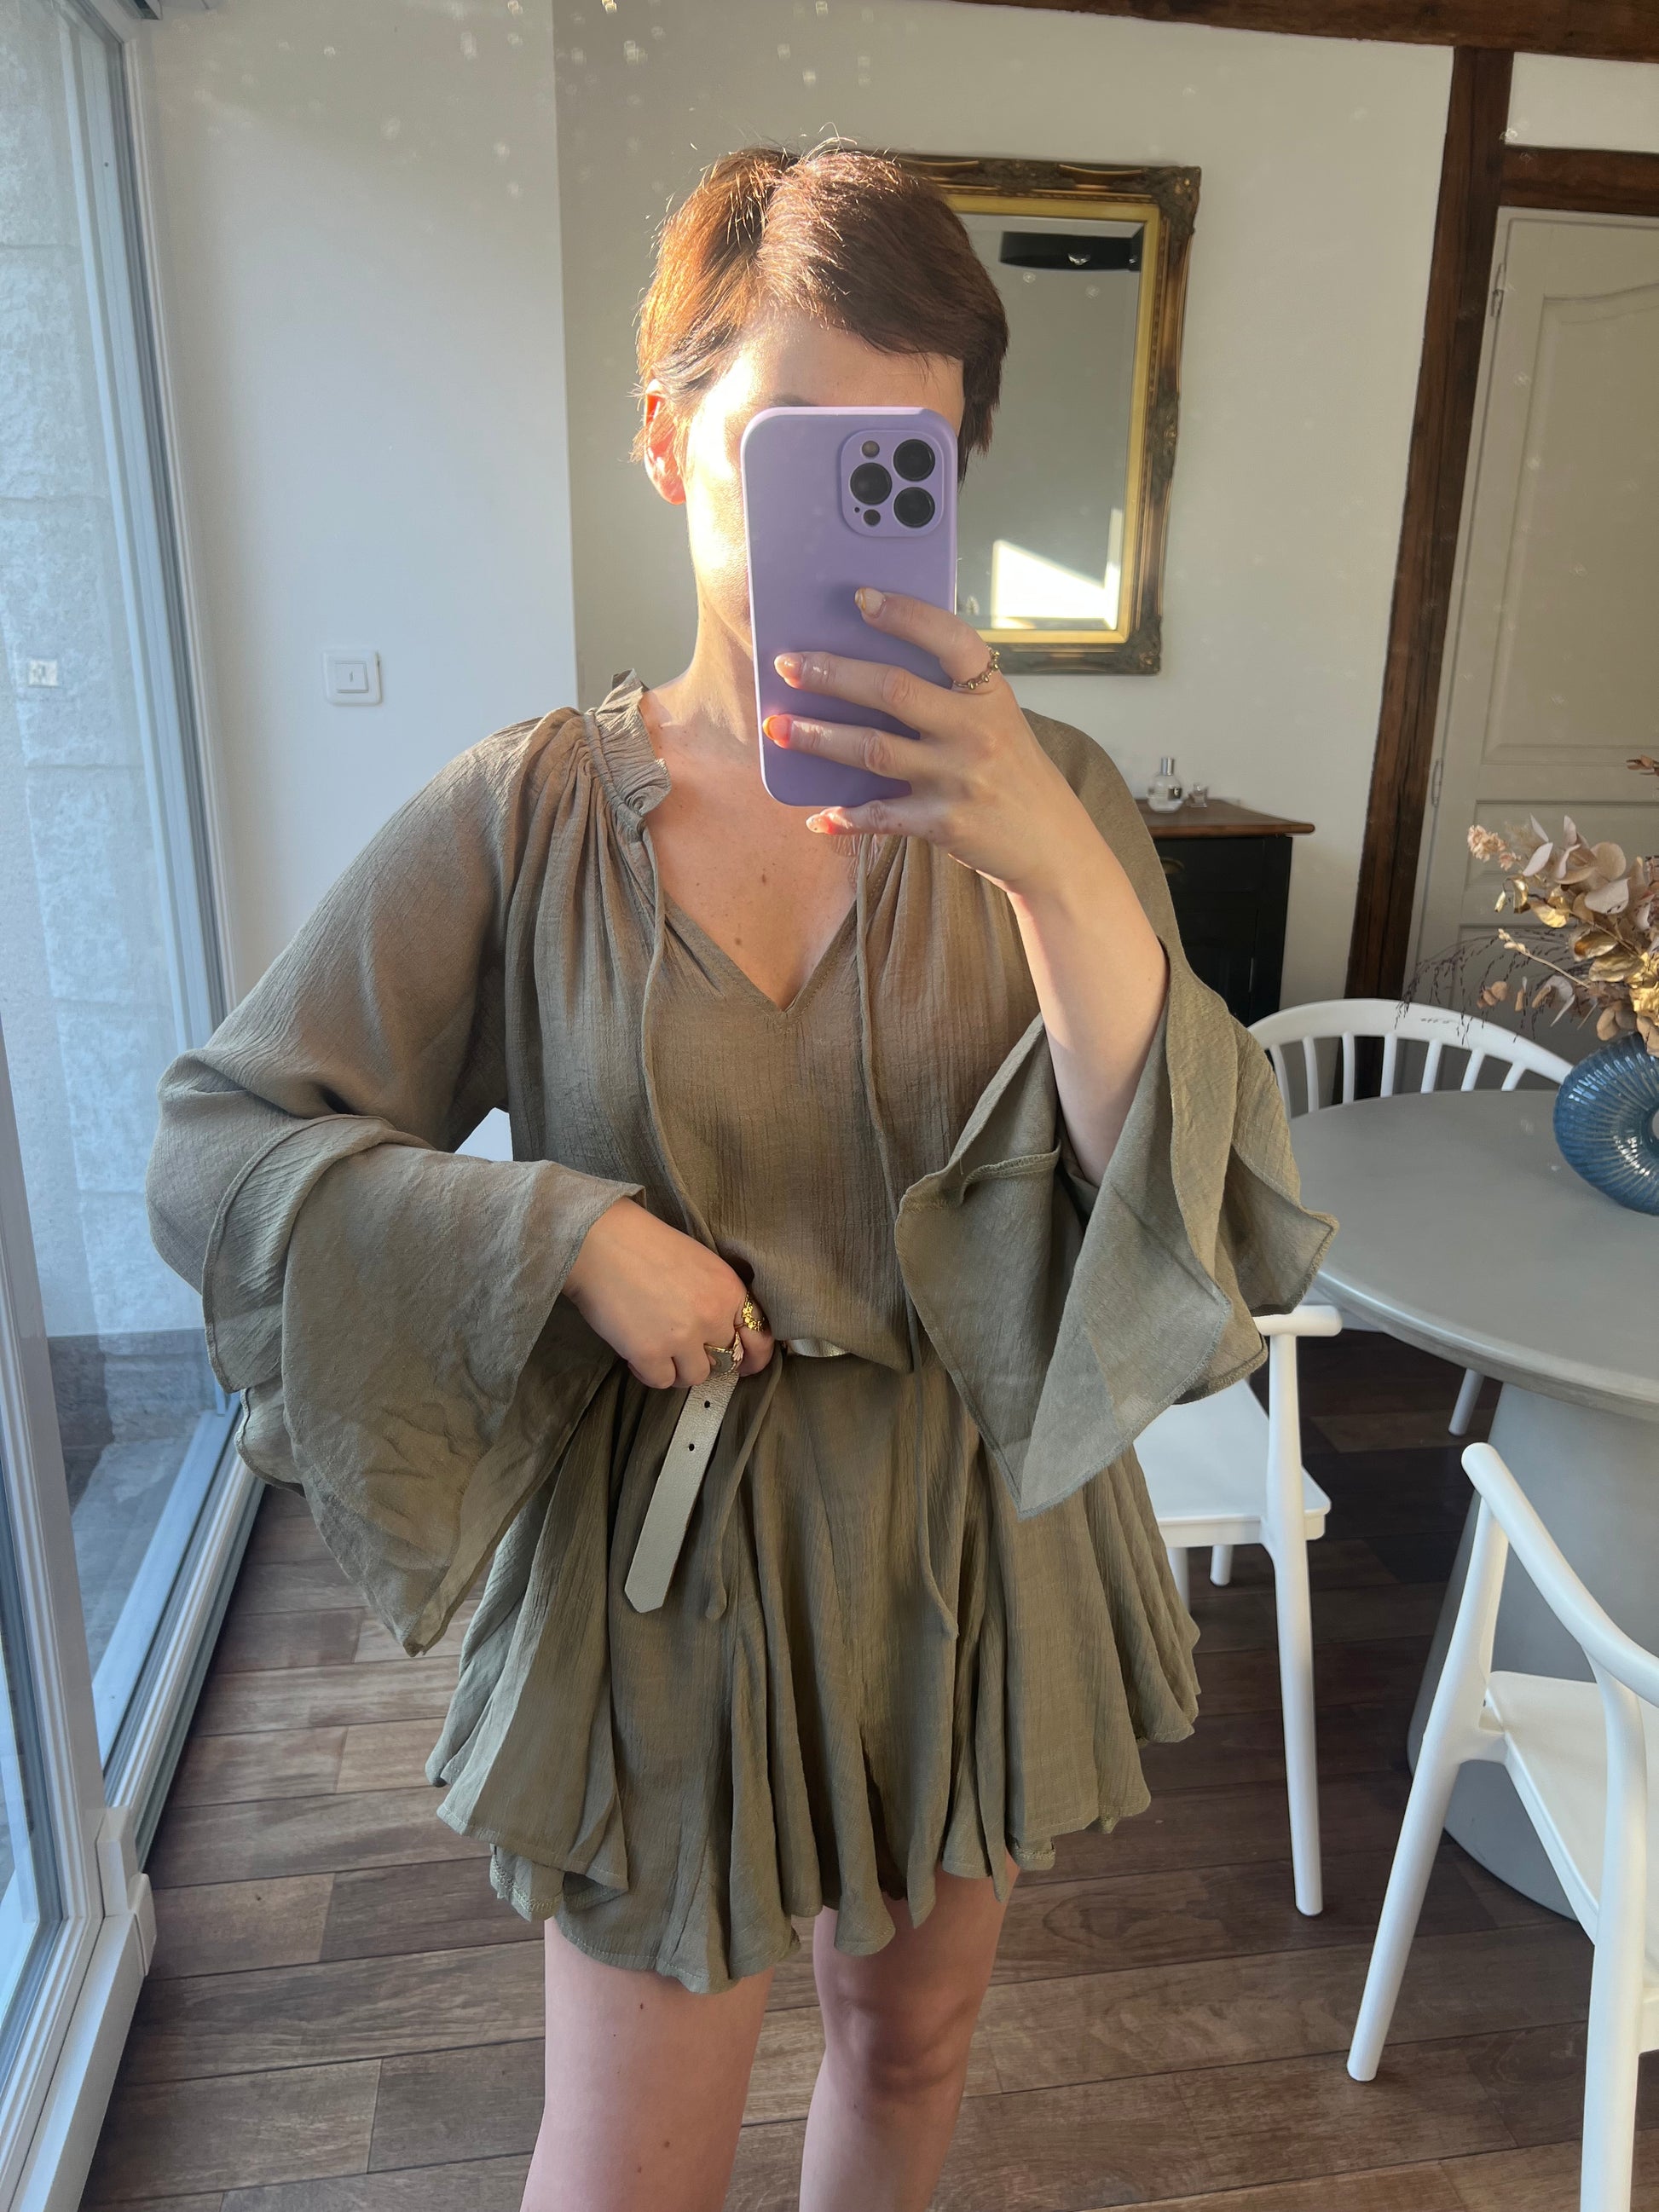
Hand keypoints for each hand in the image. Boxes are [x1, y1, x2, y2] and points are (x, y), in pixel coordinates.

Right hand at [562, 1199, 774, 1388]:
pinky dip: (650, 1373)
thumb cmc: (644, 1243)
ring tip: (660, 1352)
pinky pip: (662, 1381)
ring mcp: (682, 1338)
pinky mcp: (649, 1353)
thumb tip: (722, 1329)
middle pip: (727, 1360)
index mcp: (728, 1290)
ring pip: (696, 1376)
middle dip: (709, 1359)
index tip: (746, 1366)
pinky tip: (638, 1356)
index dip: (754, 1357)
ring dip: (679, 1369)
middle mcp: (712, 1316)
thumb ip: (717, 1295)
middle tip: (688, 1354)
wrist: (600, 1241)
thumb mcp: (699, 1262)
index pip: (758, 1336)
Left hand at [764, 587, 1096, 896]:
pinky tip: (817, 816)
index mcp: (990, 695)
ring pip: (874, 749)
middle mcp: (976, 731)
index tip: (861, 598)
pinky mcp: (944, 823)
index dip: (905, 615)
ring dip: (819, 737)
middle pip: (893, 691)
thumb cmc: (1013, 773)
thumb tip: (870, 670)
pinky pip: (882, 815)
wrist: (1052, 843)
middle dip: (833, 674)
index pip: (949, 640)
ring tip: (779, 729)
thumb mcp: (997, 720)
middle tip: (789, 665)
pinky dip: (846, 818)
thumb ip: (950, 695)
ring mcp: (959, 778)